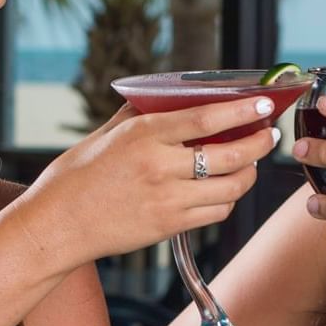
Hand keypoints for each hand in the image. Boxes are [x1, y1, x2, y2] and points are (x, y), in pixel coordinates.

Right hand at [30, 96, 279, 261]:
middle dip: (259, 144)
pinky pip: (216, 212)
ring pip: (231, 187)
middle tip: (269, 136)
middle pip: (231, 154)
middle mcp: (160, 167)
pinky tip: (225, 189)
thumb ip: (140, 115)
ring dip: (249, 174)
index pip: (207, 118)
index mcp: (144, 135)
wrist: (57, 225)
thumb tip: (169, 98)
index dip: (243, 110)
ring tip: (250, 163)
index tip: (264, 105)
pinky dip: (228, 200)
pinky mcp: (169, 227)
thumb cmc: (75, 177)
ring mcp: (167, 200)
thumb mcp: (106, 134)